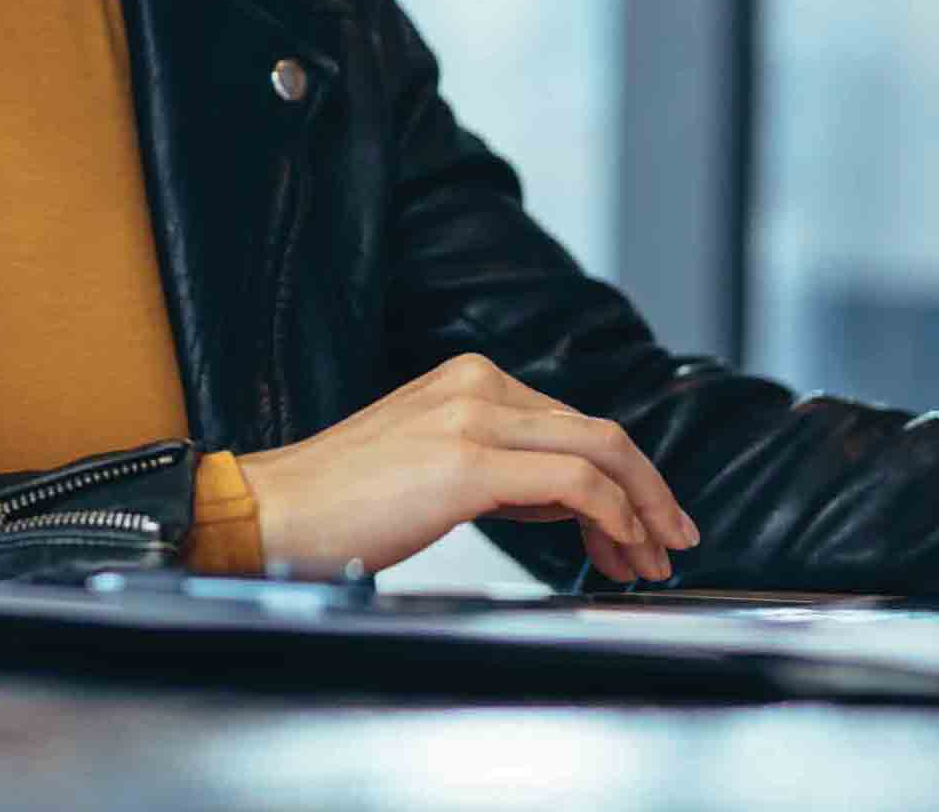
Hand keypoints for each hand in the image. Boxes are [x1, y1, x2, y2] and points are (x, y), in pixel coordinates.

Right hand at [232, 353, 700, 582]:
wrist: (265, 513)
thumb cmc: (336, 507)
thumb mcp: (429, 469)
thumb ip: (499, 471)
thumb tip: (567, 503)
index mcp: (467, 379)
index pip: (574, 423)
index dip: (624, 477)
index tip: (644, 525)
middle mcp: (477, 384)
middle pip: (601, 432)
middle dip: (650, 493)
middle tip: (672, 542)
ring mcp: (473, 418)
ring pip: (601, 451)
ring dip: (642, 510)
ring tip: (653, 559)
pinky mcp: (468, 461)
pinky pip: (575, 484)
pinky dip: (614, 519)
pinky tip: (617, 552)